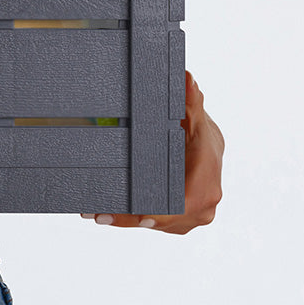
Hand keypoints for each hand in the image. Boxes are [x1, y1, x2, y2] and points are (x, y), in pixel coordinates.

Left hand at [81, 70, 222, 233]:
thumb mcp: (193, 115)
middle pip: (163, 219)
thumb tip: (187, 81)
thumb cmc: (198, 132)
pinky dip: (132, 218)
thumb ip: (190, 99)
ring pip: (155, 223)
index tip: (137, 217)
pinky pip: (154, 221)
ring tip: (96, 213)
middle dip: (130, 218)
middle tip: (98, 213)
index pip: (182, 206)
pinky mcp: (180, 218)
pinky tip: (108, 213)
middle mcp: (203, 205)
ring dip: (126, 220)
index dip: (159, 215)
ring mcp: (192, 215)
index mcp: (206, 183)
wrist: (207, 146)